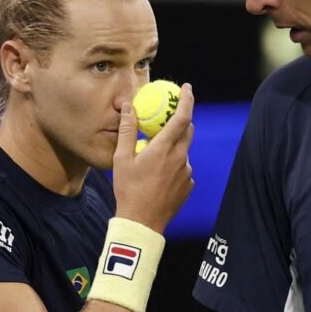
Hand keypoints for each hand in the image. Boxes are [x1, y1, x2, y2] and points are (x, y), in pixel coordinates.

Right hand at [111, 83, 194, 232]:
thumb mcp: (122, 159)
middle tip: (168, 118)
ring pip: (183, 151)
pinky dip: (173, 165)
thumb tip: (127, 107)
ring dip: (173, 147)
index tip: (186, 88)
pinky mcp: (189, 185)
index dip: (186, 99)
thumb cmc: (128, 190)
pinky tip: (158, 177)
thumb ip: (127, 130)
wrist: (142, 223)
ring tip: (153, 159)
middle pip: (187, 131)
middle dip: (181, 120)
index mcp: (164, 149)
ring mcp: (187, 172)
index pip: (182, 117)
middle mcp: (180, 158)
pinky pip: (183, 168)